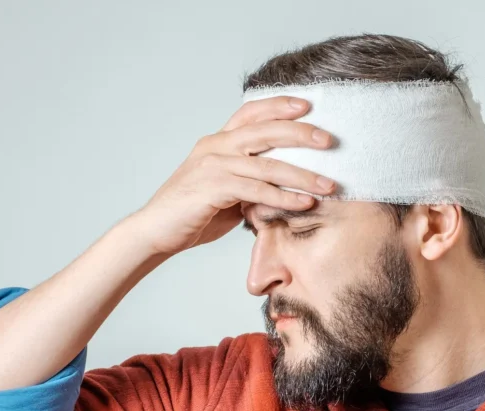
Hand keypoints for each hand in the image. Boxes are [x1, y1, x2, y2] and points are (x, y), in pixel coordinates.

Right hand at [134, 96, 334, 255]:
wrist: (154, 232)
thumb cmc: (192, 214)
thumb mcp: (226, 192)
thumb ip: (250, 183)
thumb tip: (282, 189)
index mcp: (217, 141)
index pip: (251, 113)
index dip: (279, 105)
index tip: (307, 105)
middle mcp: (215, 146)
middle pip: (264, 130)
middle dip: (301, 133)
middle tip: (330, 140)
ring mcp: (213, 165)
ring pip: (267, 164)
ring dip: (302, 175)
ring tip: (329, 184)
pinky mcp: (213, 188)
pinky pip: (257, 191)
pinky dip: (284, 197)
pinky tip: (305, 203)